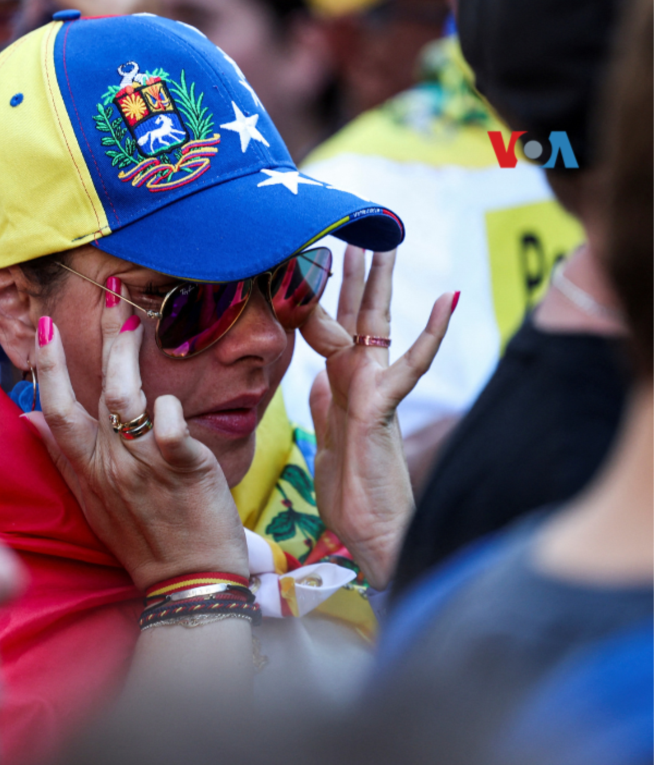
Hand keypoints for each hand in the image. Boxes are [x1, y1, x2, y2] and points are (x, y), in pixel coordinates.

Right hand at [24, 299, 247, 590]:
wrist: (186, 585)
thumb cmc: (142, 541)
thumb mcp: (90, 503)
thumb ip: (65, 459)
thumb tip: (32, 421)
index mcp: (85, 469)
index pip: (54, 409)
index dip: (47, 367)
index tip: (45, 327)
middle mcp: (108, 463)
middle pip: (93, 392)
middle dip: (99, 337)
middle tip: (114, 291)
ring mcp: (144, 465)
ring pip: (128, 398)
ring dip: (129, 353)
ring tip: (136, 318)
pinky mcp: (183, 470)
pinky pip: (172, 428)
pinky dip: (172, 411)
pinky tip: (171, 400)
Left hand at [300, 246, 454, 588]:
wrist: (370, 533)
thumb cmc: (352, 494)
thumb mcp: (326, 440)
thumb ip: (324, 407)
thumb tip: (317, 382)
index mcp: (345, 388)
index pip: (335, 332)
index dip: (326, 298)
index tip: (316, 264)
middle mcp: (363, 383)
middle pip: (359, 318)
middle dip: (356, 275)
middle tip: (356, 231)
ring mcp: (376, 392)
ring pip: (380, 328)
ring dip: (382, 285)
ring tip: (387, 243)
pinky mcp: (384, 409)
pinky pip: (410, 366)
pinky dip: (430, 335)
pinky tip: (449, 300)